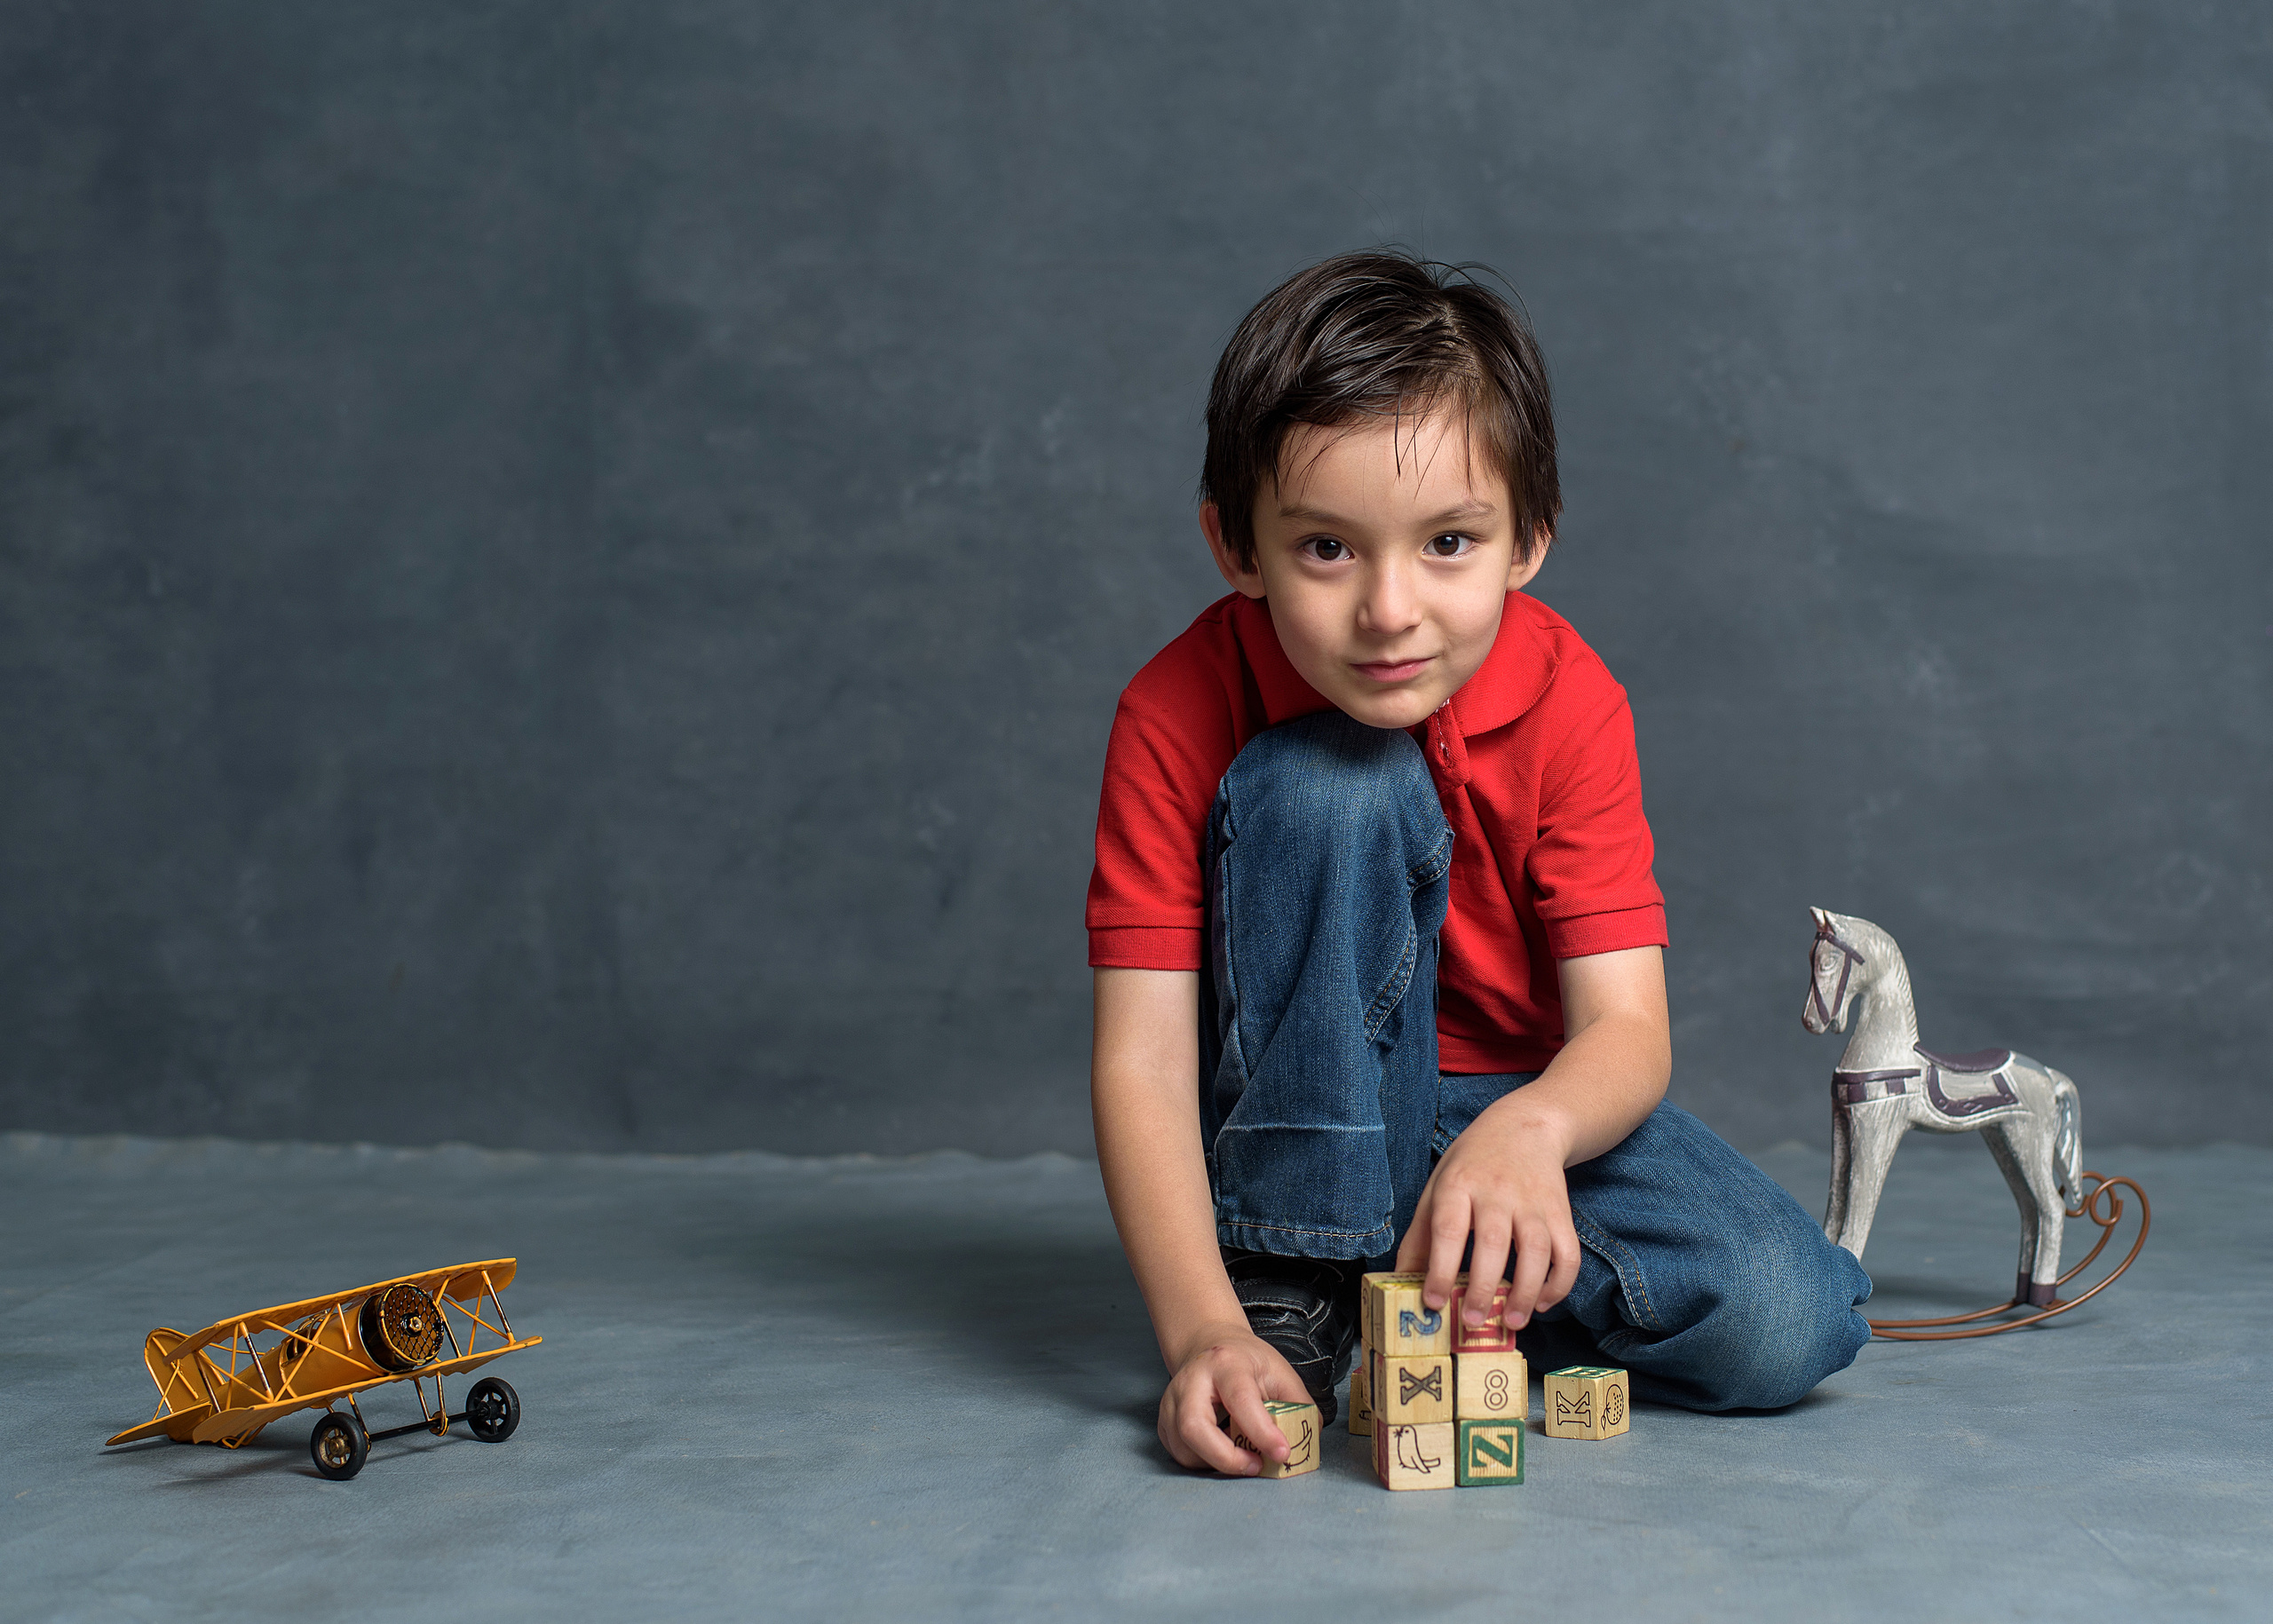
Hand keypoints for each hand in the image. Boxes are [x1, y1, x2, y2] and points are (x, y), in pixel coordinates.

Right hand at [1156, 1321, 1312, 1474]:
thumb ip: (1298, 1403)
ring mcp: (1172, 1401)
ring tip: (1243, 1456)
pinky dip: (1204, 1462)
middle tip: (1256, 1466)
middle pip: (1194, 1427)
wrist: (1209, 1345)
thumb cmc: (1246, 1361)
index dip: (1261, 1431)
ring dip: (1217, 1463)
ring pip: (1184, 1447)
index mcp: (1226, 1364)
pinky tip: (1223, 1449)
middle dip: (1226, 1458)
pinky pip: (1180, 1454)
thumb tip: (1310, 1439)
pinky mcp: (1164, 1421)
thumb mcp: (1279, 1371)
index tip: (1282, 1453)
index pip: (1240, 1400)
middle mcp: (1191, 1381)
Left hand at [1393, 1096, 1582, 1333]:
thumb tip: (1402, 1281)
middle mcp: (1498, 1192)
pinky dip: (1560, 1282)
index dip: (1439, 1267)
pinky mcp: (1561, 1212)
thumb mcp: (1437, 1187)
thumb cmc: (1473, 1164)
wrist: (1526, 1126)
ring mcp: (1533, 1202)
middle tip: (1471, 1320)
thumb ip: (1420, 1235)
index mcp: (1459, 1184)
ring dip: (1527, 1290)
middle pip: (1493, 1242)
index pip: (1448, 1228)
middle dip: (1482, 1286)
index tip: (1433, 1302)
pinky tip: (1544, 1302)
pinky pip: (1569, 1252)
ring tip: (1512, 1321)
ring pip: (1537, 1250)